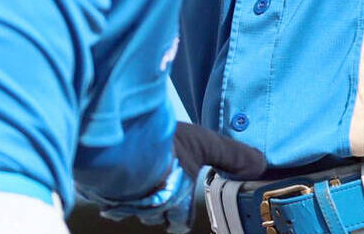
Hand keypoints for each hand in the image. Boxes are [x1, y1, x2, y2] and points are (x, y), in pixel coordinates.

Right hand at [98, 124, 264, 231]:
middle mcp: (150, 207)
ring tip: (140, 176)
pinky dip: (115, 188)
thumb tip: (261, 165)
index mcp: (176, 201)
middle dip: (158, 204)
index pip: (181, 220)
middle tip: (161, 187)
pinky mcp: (102, 190)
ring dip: (137, 194)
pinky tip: (119, 174)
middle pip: (155, 215)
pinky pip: (110, 196)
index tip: (182, 201)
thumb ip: (233, 156)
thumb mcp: (205, 144)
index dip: (182, 211)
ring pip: (133, 206)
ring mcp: (125, 201)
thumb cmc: (163, 146)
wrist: (118, 143)